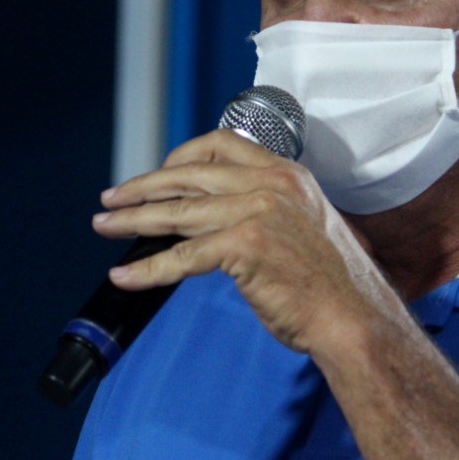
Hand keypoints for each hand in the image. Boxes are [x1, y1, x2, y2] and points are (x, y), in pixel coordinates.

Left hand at [92, 129, 397, 353]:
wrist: (354, 318)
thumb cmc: (331, 283)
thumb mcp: (303, 224)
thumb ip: (266, 208)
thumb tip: (213, 214)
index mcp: (287, 174)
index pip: (222, 142)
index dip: (182, 156)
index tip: (159, 173)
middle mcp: (271, 184)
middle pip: (189, 175)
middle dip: (143, 187)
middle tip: (112, 198)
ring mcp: (257, 211)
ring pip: (178, 212)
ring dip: (133, 220)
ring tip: (105, 225)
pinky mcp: (244, 245)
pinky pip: (181, 257)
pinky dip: (148, 269)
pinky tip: (126, 275)